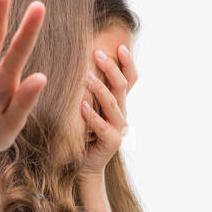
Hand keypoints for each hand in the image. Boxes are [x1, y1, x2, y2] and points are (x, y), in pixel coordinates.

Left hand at [79, 43, 137, 176]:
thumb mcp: (88, 107)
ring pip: (112, 104)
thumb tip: (81, 60)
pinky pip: (101, 126)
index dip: (128, 63)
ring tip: (85, 76)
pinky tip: (81, 106)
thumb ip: (90, 90)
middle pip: (122, 86)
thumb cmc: (82, 133)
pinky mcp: (112, 143)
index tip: (120, 46)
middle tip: (96, 53)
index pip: (130, 79)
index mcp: (119, 103)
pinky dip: (92, 115)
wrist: (83, 165)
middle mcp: (122, 113)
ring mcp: (119, 129)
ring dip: (99, 88)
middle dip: (110, 68)